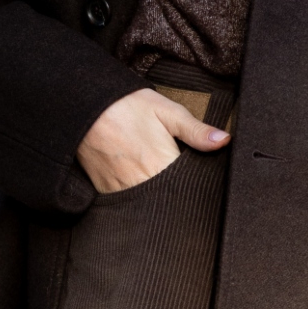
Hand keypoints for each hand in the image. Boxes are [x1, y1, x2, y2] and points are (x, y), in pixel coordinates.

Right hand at [78, 89, 226, 194]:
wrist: (83, 105)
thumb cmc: (127, 105)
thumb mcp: (167, 111)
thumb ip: (196, 131)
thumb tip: (224, 141)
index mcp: (162, 164)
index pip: (189, 188)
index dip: (197, 184)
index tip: (199, 178)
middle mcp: (142, 182)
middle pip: (170, 199)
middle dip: (177, 191)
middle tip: (175, 175)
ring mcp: (121, 189)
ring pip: (149, 203)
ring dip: (157, 195)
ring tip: (157, 177)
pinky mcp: (105, 190)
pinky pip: (127, 201)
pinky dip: (136, 195)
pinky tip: (140, 181)